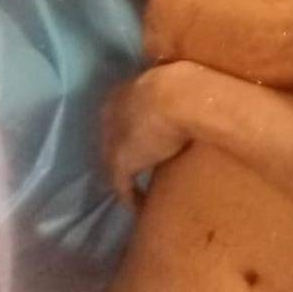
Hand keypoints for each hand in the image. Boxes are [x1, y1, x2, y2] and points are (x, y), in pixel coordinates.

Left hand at [101, 62, 194, 207]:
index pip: (119, 116)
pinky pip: (122, 186)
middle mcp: (109, 117)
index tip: (144, 138)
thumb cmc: (183, 85)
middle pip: (113, 140)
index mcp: (120, 94)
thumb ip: (167, 93)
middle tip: (143, 163)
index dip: (130, 129)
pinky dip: (131, 196)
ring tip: (141, 185)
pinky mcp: (121, 163)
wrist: (181, 96)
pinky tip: (140, 206)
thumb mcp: (172, 84)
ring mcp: (112, 141)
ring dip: (126, 174)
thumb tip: (181, 97)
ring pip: (114, 163)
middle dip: (125, 150)